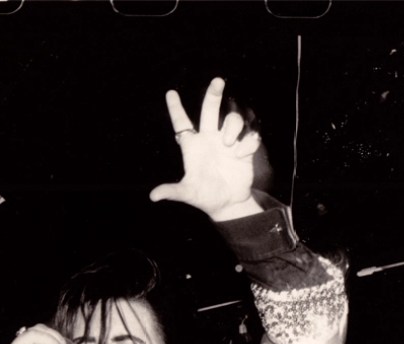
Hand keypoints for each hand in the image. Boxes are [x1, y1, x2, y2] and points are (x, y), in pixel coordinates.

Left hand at [149, 77, 262, 221]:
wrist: (229, 203)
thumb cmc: (205, 196)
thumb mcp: (188, 192)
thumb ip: (173, 190)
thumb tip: (153, 196)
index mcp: (193, 146)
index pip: (182, 123)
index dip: (175, 108)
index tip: (169, 93)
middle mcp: (210, 139)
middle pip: (210, 110)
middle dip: (213, 94)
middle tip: (218, 80)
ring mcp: (228, 142)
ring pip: (232, 119)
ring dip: (232, 128)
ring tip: (229, 146)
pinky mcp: (245, 149)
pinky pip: (250, 135)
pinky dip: (248, 143)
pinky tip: (242, 156)